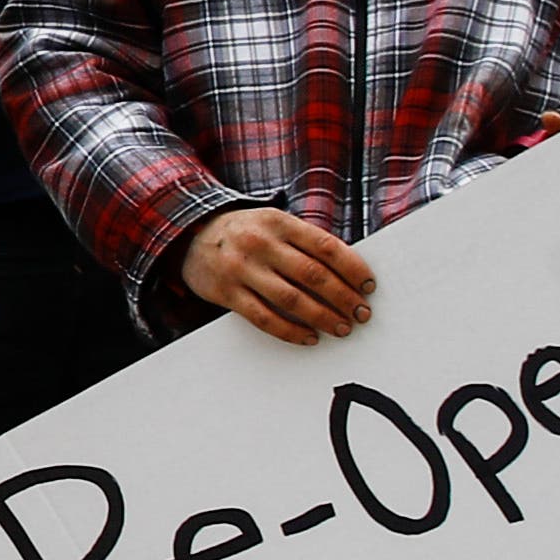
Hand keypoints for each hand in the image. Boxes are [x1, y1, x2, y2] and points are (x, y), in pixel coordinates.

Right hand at [181, 205, 374, 344]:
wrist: (190, 236)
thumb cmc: (246, 233)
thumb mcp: (275, 224)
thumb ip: (306, 242)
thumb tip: (350, 273)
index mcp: (278, 222)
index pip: (326, 247)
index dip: (353, 268)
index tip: (369, 286)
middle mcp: (260, 244)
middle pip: (313, 275)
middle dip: (344, 298)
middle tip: (361, 313)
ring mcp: (241, 269)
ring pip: (292, 300)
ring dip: (323, 317)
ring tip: (341, 328)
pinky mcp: (227, 293)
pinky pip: (264, 318)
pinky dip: (290, 331)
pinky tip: (309, 337)